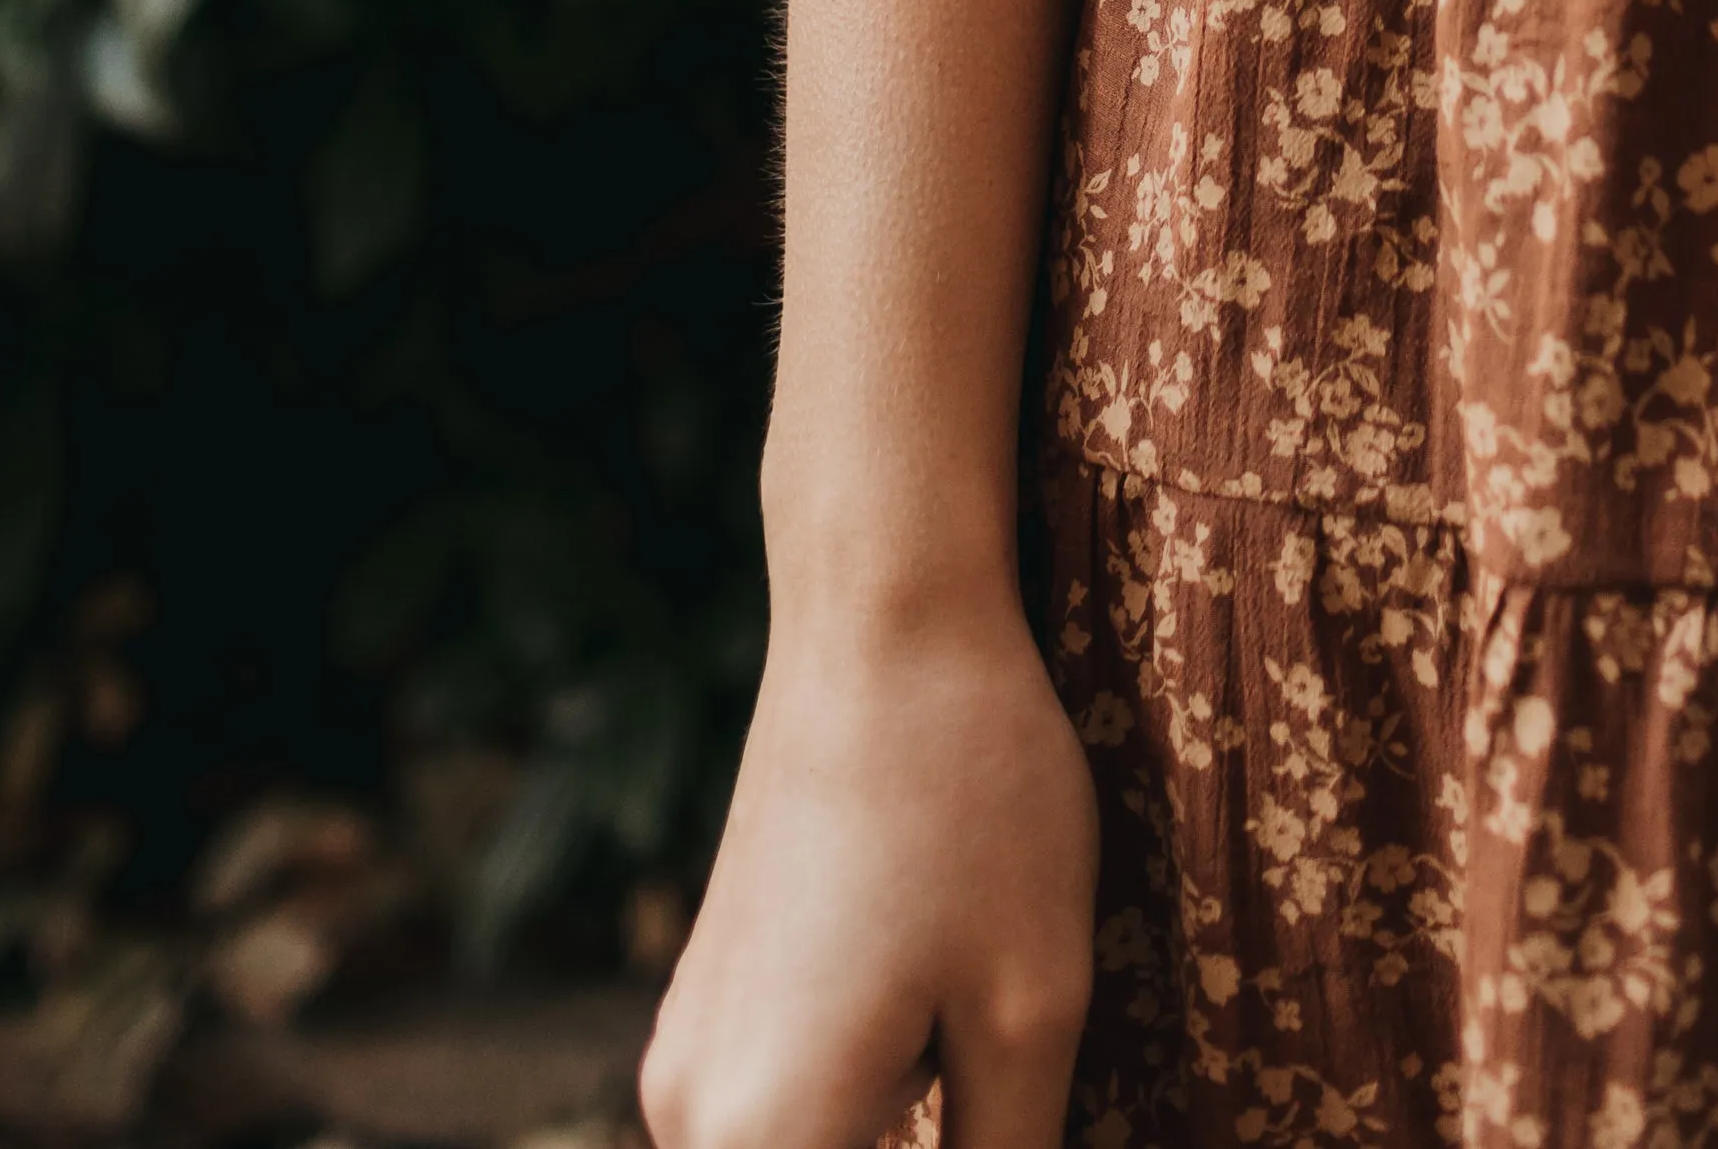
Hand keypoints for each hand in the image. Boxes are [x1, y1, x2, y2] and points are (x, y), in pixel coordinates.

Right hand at [638, 606, 1099, 1148]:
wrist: (883, 621)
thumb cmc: (975, 802)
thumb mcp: (1030, 1013)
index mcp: (764, 1141)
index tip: (998, 1133)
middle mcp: (691, 1120)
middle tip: (1000, 1099)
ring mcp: (688, 1061)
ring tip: (982, 1078)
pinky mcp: (709, 1011)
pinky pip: (777, 1127)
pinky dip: (857, 1132)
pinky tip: (945, 1074)